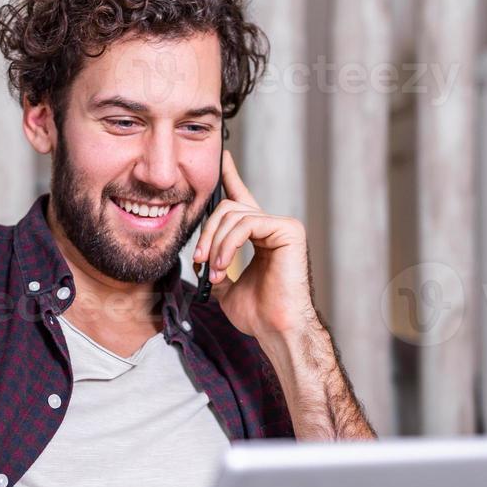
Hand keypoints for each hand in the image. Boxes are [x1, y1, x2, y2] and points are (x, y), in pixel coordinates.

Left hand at [192, 150, 318, 340]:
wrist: (276, 329)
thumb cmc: (257, 315)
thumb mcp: (225, 287)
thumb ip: (215, 265)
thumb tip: (198, 258)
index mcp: (260, 235)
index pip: (242, 199)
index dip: (231, 177)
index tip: (221, 158)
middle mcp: (272, 226)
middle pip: (228, 207)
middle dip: (207, 233)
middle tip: (199, 261)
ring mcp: (283, 226)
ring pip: (234, 215)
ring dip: (216, 244)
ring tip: (215, 270)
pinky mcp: (288, 230)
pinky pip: (247, 223)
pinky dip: (229, 244)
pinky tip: (225, 266)